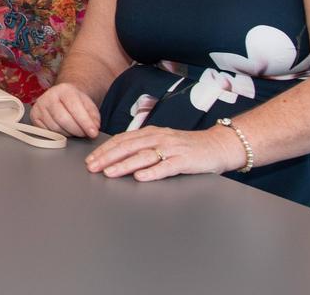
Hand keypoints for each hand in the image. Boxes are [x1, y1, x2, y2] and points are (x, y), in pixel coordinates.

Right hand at [30, 83, 100, 138]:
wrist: (62, 97)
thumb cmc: (76, 102)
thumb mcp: (88, 104)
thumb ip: (93, 116)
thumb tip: (94, 128)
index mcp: (64, 89)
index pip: (74, 107)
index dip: (85, 122)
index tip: (93, 133)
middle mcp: (48, 96)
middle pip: (63, 119)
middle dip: (76, 130)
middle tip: (84, 134)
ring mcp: (39, 106)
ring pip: (55, 128)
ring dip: (68, 133)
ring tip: (74, 130)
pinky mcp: (34, 116)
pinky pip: (47, 132)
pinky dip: (58, 135)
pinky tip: (63, 129)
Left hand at [84, 125, 244, 181]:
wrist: (218, 145)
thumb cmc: (187, 147)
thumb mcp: (162, 142)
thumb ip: (142, 146)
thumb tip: (117, 154)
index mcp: (151, 133)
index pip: (122, 140)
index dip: (105, 150)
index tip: (90, 160)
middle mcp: (159, 138)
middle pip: (129, 147)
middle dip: (108, 157)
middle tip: (92, 167)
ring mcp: (172, 149)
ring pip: (144, 156)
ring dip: (125, 164)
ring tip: (110, 172)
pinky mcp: (186, 161)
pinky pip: (167, 166)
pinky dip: (153, 172)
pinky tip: (141, 177)